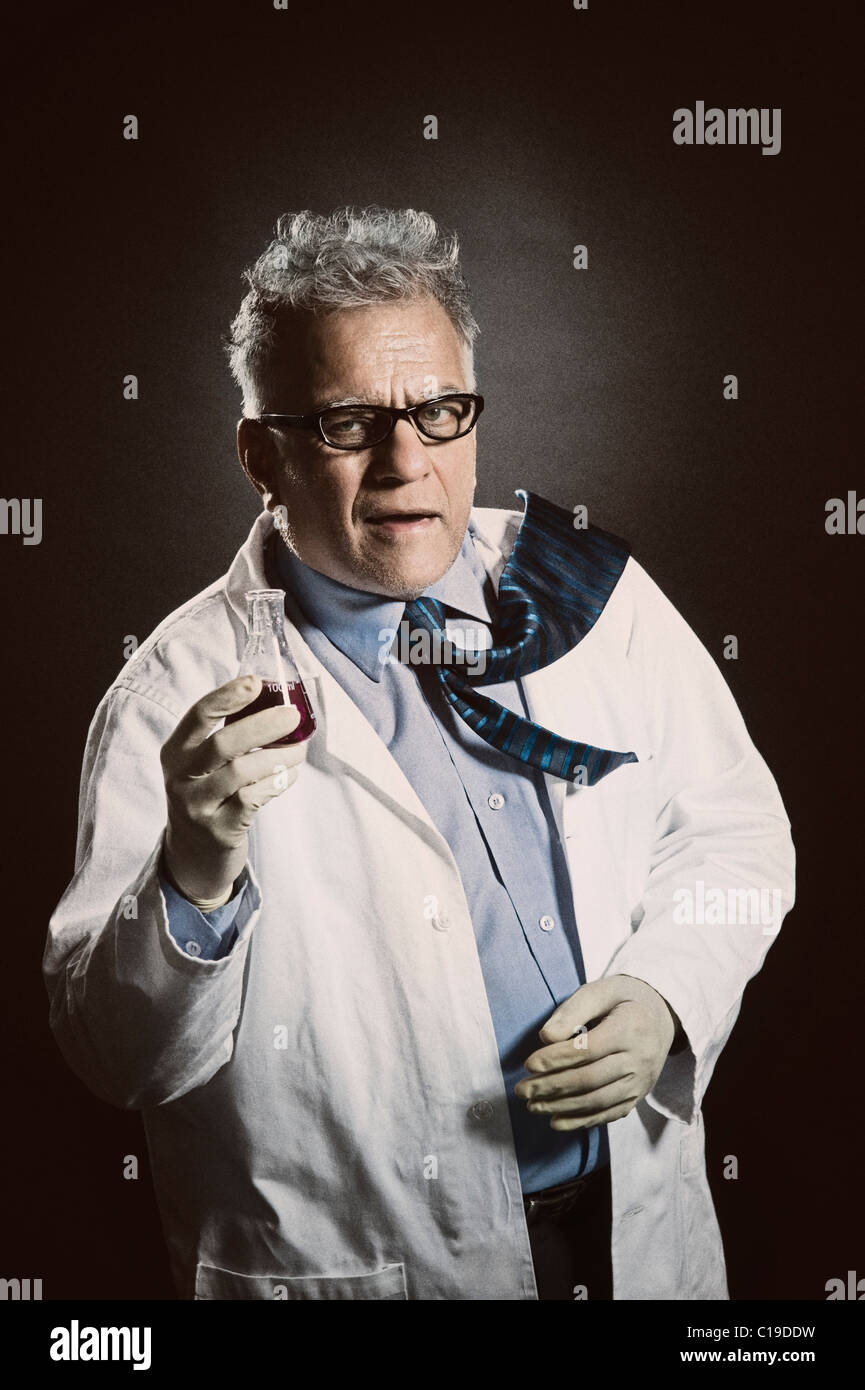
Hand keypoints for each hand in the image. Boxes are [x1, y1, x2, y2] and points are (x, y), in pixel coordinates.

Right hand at [160, 675, 306, 902]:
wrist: (194, 853)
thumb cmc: (209, 792)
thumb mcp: (203, 764)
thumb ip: (229, 733)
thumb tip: (276, 698)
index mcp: (176, 751)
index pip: (198, 715)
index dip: (227, 696)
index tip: (256, 682)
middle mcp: (181, 778)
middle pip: (223, 743)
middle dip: (263, 725)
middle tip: (293, 716)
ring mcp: (198, 806)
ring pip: (243, 772)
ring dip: (279, 756)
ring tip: (299, 750)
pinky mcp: (220, 829)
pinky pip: (255, 798)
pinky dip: (278, 782)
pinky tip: (289, 775)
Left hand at [513, 975, 679, 1130]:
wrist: (661, 1017)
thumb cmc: (623, 999)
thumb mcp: (600, 991)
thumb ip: (572, 1011)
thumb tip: (546, 1038)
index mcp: (631, 1027)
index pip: (588, 1049)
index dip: (556, 1059)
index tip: (529, 1064)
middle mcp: (640, 1058)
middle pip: (590, 1079)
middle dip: (552, 1087)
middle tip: (522, 1090)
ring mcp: (641, 1081)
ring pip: (598, 1101)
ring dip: (562, 1107)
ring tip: (533, 1105)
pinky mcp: (638, 1096)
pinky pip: (609, 1114)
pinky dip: (581, 1121)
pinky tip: (556, 1122)